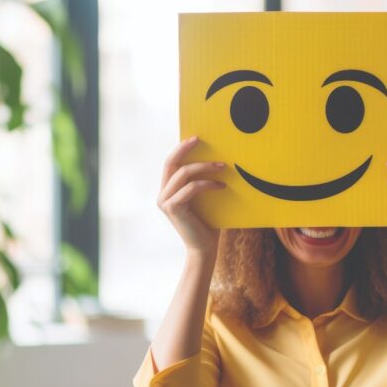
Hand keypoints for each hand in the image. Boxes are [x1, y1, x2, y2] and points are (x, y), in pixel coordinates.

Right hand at [157, 136, 226, 257]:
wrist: (204, 249)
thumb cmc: (208, 224)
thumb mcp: (204, 199)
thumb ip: (201, 183)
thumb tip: (216, 160)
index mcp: (168, 190)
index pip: (171, 163)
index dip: (180, 148)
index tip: (195, 138)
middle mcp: (163, 194)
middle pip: (171, 163)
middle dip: (185, 148)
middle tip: (200, 139)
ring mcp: (165, 201)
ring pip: (183, 173)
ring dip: (204, 167)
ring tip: (223, 166)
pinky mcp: (173, 208)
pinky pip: (191, 188)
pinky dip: (207, 184)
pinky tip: (221, 186)